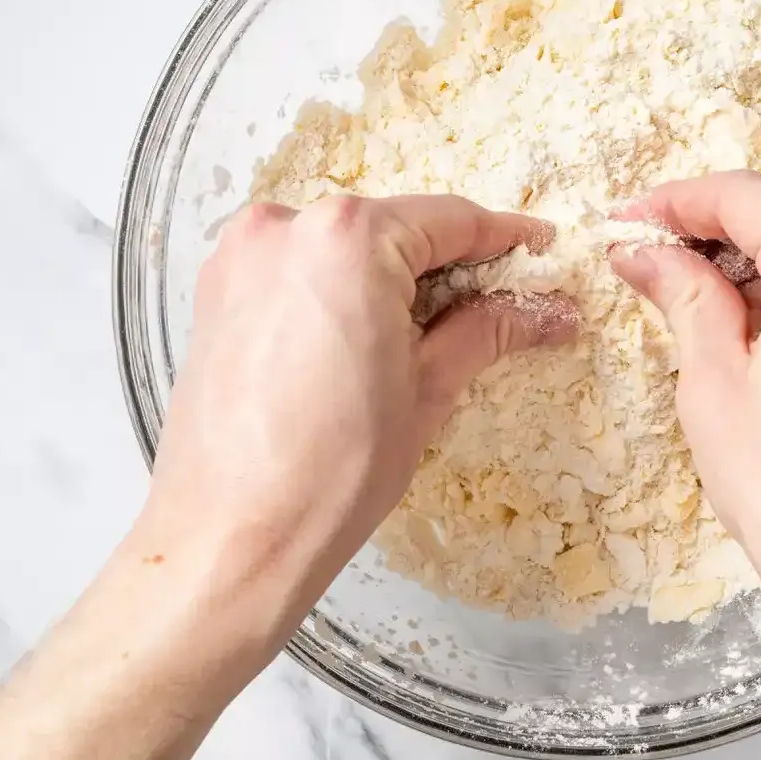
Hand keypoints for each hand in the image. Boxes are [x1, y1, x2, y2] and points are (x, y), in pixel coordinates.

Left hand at [142, 194, 576, 630]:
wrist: (230, 539)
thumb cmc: (331, 473)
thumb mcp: (428, 390)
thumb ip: (487, 330)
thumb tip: (546, 310)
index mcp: (348, 238)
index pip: (449, 220)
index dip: (503, 238)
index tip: (537, 249)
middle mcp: (285, 227)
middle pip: (392, 229)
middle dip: (445, 265)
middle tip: (495, 305)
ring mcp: (241, 258)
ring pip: (341, 249)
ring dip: (388, 279)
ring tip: (426, 336)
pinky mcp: (214, 293)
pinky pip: (296, 272)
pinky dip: (337, 292)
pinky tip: (364, 342)